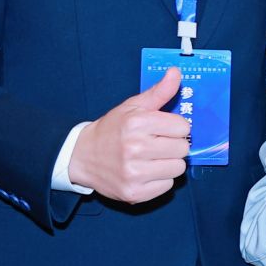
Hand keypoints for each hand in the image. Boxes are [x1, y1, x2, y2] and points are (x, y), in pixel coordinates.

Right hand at [69, 68, 191, 203]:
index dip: (175, 127)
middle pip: (183, 149)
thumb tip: (176, 72)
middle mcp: (135, 148)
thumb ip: (159, 92)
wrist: (81, 156)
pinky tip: (145, 172)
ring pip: (178, 168)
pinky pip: (167, 186)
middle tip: (156, 144)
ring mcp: (134, 173)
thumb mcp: (133, 106)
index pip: (183, 127)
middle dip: (173, 145)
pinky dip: (160, 180)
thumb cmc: (112, 130)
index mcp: (137, 123)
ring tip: (151, 158)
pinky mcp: (134, 193)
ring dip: (168, 163)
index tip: (162, 129)